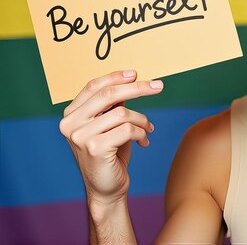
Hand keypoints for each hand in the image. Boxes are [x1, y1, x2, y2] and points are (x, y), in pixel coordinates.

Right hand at [59, 70, 161, 204]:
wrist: (106, 189)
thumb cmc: (110, 154)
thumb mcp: (109, 125)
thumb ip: (112, 106)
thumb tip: (131, 81)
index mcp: (71, 115)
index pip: (93, 87)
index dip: (115, 77)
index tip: (136, 73)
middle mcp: (71, 124)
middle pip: (108, 95)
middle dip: (137, 88)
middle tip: (159, 86)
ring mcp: (80, 137)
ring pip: (123, 113)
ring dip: (142, 120)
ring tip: (149, 128)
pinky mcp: (95, 148)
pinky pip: (128, 130)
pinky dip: (142, 133)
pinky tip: (144, 141)